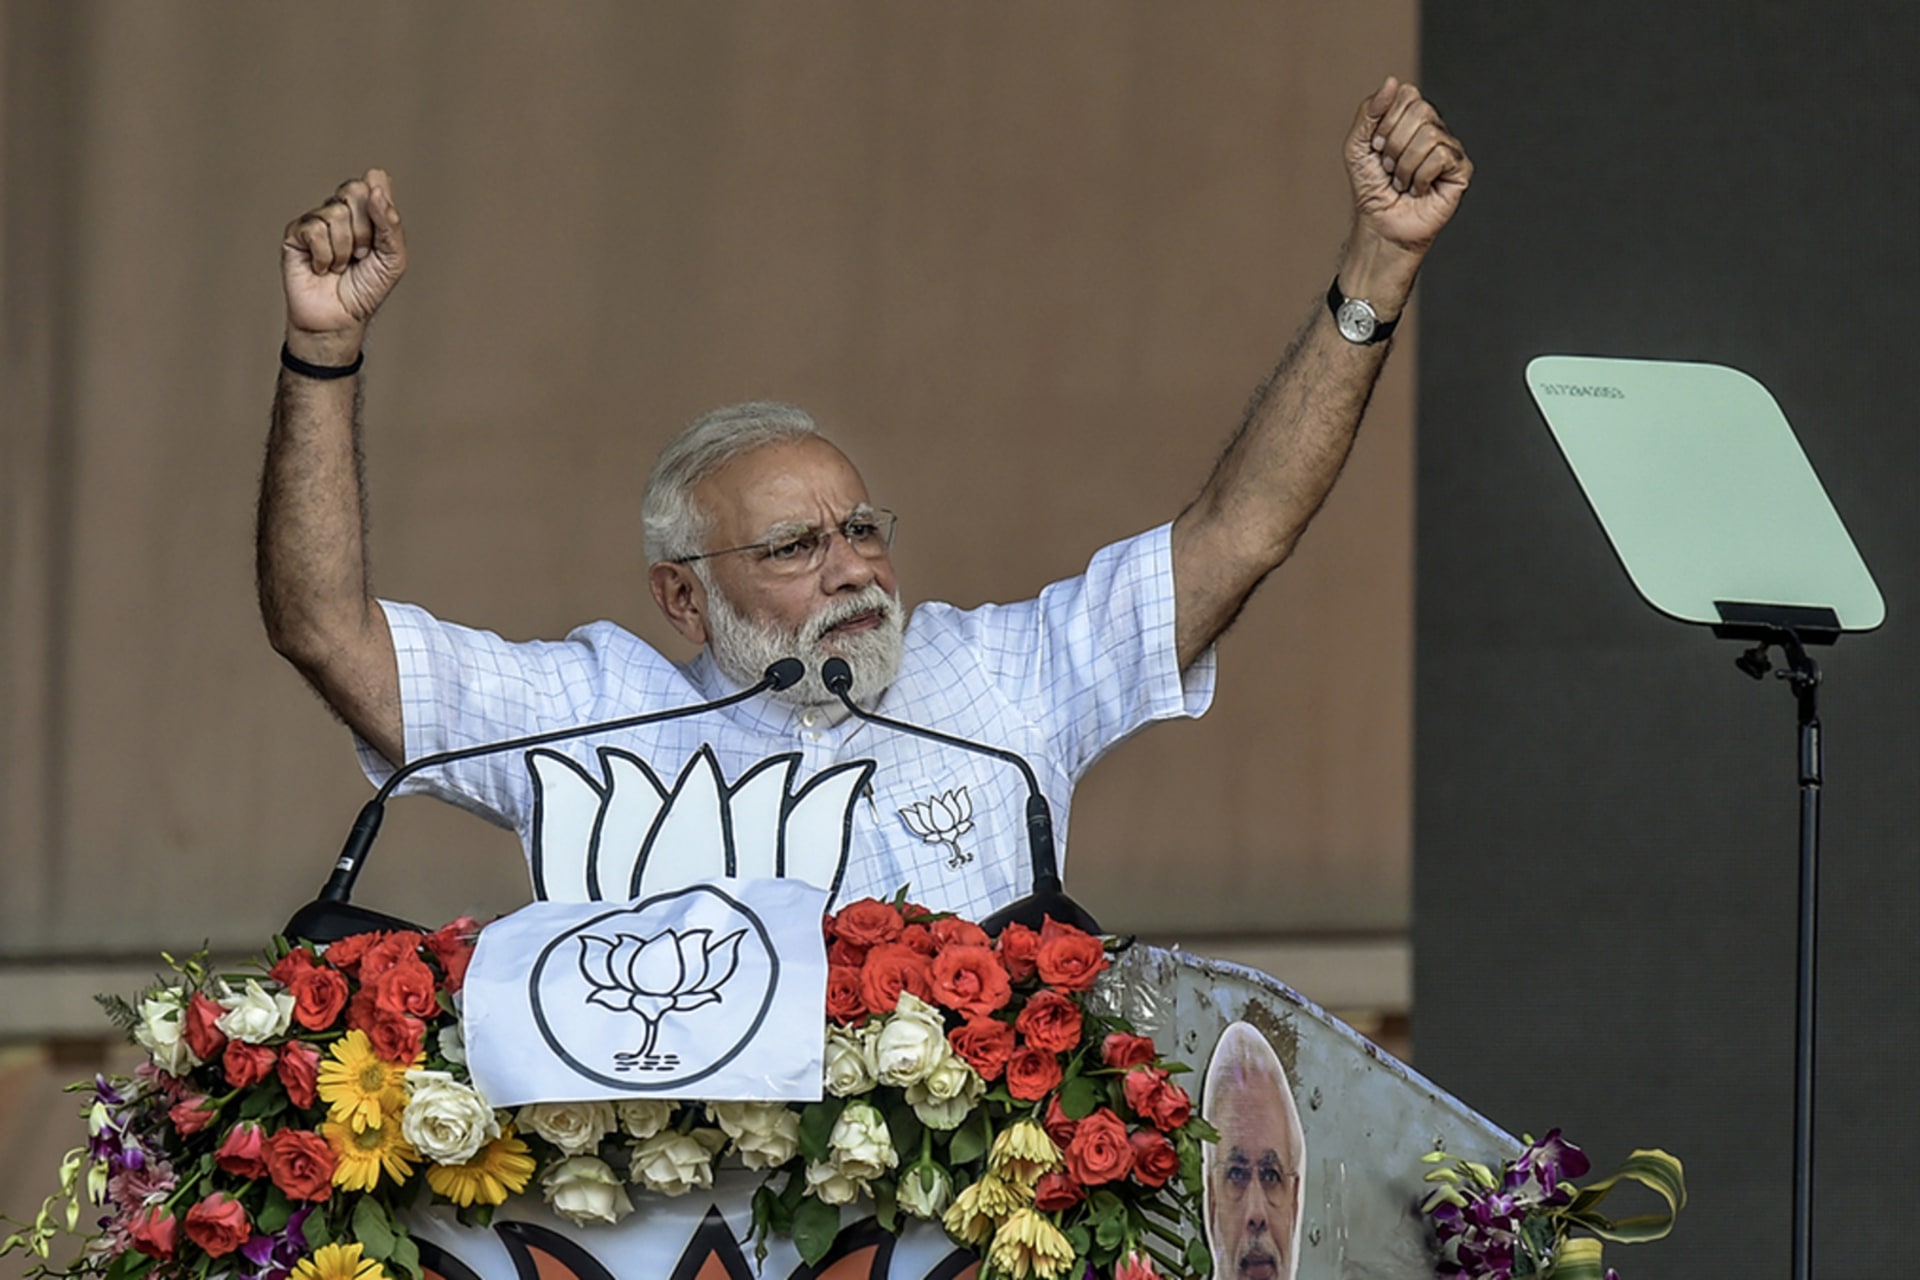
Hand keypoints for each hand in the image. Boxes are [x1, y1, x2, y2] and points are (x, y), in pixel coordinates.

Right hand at [281, 168, 407, 359]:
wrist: (341, 319)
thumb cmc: (367, 289)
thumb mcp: (394, 259)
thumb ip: (392, 224)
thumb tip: (376, 188)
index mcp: (366, 212)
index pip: (373, 182)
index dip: (379, 203)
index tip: (380, 234)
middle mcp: (340, 211)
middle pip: (354, 190)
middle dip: (365, 230)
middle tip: (362, 255)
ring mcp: (316, 220)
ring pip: (335, 213)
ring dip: (345, 249)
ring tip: (342, 266)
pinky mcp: (295, 234)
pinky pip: (314, 230)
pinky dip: (325, 256)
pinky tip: (322, 269)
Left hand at [1344, 77, 1471, 259]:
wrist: (1380, 224)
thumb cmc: (1370, 187)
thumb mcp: (1357, 146)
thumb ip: (1369, 111)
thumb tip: (1392, 81)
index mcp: (1411, 118)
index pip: (1407, 94)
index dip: (1387, 121)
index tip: (1377, 147)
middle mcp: (1433, 128)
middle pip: (1420, 111)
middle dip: (1394, 144)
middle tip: (1389, 167)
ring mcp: (1449, 148)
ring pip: (1430, 135)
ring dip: (1405, 165)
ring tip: (1402, 182)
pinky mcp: (1460, 170)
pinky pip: (1441, 156)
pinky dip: (1420, 177)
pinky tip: (1418, 190)